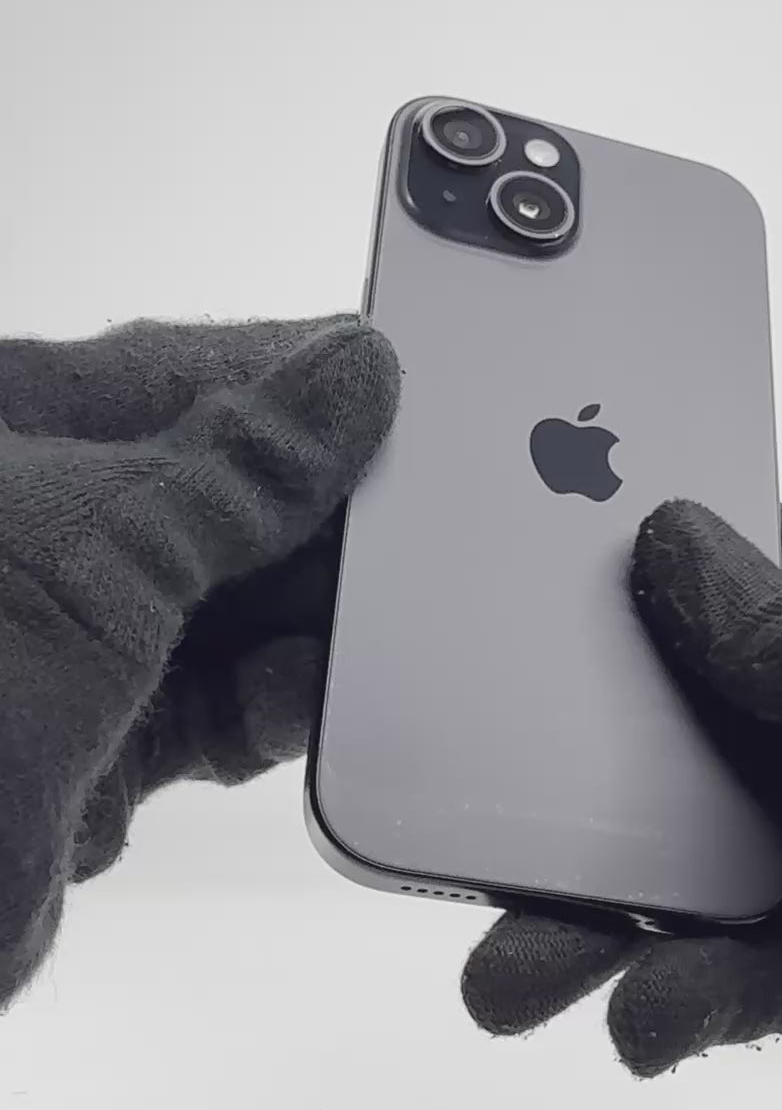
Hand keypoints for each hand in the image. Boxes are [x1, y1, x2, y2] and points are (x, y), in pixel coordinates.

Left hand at [0, 315, 397, 1005]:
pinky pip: (217, 701)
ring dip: (298, 630)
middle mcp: (40, 518)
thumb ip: (240, 464)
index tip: (414, 411)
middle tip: (405, 551)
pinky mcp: (93, 738)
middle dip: (316, 529)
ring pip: (233, 604)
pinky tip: (282, 710)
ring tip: (341, 643)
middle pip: (227, 493)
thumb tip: (350, 377)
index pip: (192, 371)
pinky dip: (265, 709)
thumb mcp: (95, 545)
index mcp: (14, 421)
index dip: (310, 389)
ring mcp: (68, 634)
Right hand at [463, 501, 781, 1109]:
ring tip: (506, 978)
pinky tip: (648, 1024)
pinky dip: (681, 1002)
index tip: (498, 608)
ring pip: (686, 868)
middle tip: (459, 818)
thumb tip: (673, 545)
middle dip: (568, 779)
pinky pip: (738, 981)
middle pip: (679, 734)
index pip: (738, 577)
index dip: (619, 589)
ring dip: (591, 920)